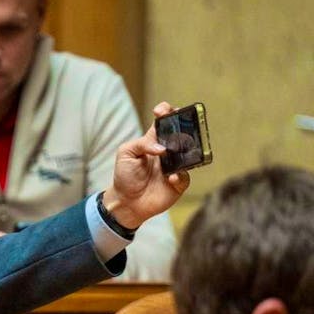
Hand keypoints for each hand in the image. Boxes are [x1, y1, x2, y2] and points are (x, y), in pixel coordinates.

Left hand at [103, 101, 190, 229]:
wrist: (127, 202)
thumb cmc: (125, 176)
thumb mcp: (125, 153)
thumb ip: (141, 144)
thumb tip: (161, 148)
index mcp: (153, 141)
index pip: (163, 121)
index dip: (165, 111)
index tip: (162, 111)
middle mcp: (167, 151)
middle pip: (181, 133)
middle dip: (184, 125)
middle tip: (181, 124)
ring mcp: (174, 166)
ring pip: (188, 153)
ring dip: (186, 150)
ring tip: (177, 151)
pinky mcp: (178, 182)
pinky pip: (185, 176)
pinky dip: (179, 176)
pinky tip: (170, 178)